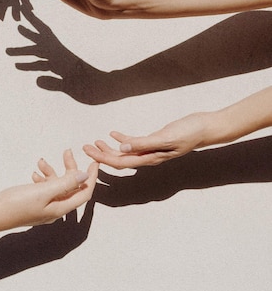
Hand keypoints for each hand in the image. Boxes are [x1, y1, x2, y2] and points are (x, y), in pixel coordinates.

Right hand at [0, 150, 97, 227]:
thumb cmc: (17, 203)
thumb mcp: (44, 191)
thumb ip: (65, 183)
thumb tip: (84, 177)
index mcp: (61, 208)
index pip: (84, 193)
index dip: (91, 177)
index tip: (94, 161)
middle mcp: (55, 209)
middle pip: (70, 188)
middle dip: (70, 169)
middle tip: (67, 152)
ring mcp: (44, 207)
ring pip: (56, 187)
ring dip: (52, 172)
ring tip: (41, 160)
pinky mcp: (34, 204)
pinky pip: (44, 189)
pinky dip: (42, 178)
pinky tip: (35, 171)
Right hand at [6, 10, 111, 102]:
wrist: (105, 91)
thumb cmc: (93, 87)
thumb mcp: (72, 86)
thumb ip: (55, 83)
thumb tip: (37, 81)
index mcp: (61, 55)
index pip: (44, 36)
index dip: (33, 27)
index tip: (21, 21)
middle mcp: (59, 59)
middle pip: (37, 48)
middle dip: (22, 46)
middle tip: (8, 46)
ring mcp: (61, 67)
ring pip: (39, 59)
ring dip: (25, 57)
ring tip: (11, 56)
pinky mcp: (63, 76)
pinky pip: (45, 70)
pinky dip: (34, 68)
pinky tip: (26, 68)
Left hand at [83, 113, 208, 168]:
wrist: (205, 127)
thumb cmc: (188, 132)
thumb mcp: (164, 137)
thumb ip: (143, 143)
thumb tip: (121, 148)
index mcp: (149, 158)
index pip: (120, 163)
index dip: (103, 159)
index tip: (89, 153)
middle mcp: (148, 157)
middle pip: (119, 160)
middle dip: (101, 155)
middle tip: (84, 147)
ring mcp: (151, 151)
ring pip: (125, 153)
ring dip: (109, 149)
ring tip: (95, 142)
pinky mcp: (154, 142)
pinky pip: (134, 144)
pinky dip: (122, 139)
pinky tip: (112, 133)